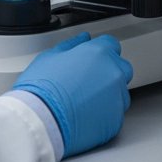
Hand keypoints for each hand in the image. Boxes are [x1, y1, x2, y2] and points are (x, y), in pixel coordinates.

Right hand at [13, 32, 132, 156]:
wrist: (40, 122)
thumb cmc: (41, 90)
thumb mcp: (50, 57)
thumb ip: (72, 44)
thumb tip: (83, 38)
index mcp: (99, 53)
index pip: (111, 45)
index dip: (100, 52)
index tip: (91, 61)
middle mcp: (114, 73)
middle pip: (121, 68)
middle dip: (108, 73)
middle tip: (86, 83)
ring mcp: (117, 98)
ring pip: (120, 93)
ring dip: (108, 95)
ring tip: (82, 103)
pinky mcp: (116, 121)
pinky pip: (115, 115)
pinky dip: (104, 117)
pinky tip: (85, 118)